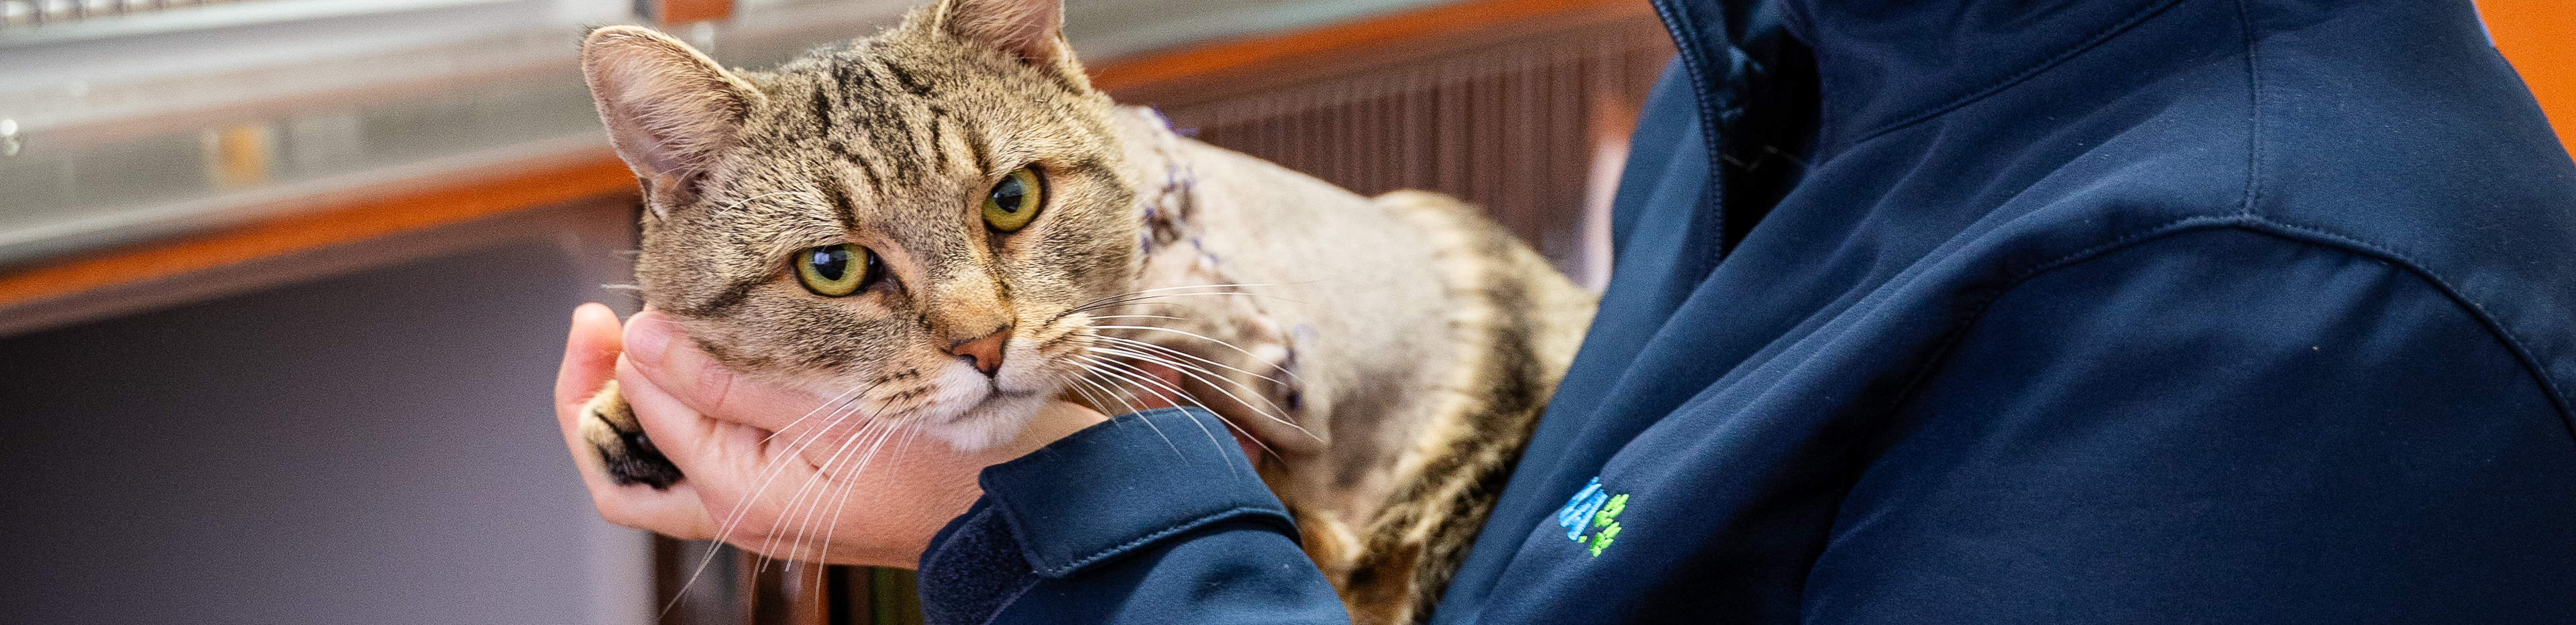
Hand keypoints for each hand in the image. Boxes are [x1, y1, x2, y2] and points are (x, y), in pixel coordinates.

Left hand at [552, 303, 1106, 566]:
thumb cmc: (948, 460)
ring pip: (664, 458)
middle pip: (622, 461)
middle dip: (596, 392)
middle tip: (596, 322)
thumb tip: (643, 339)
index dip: (615, 356)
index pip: (633, 417)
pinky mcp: (793, 487)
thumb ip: (732, 379)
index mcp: (737, 493)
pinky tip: (715, 362)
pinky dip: (695, 407)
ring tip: (653, 335)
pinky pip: (712, 453)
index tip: (617, 302)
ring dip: (645, 397)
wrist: (1024, 502)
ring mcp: (764, 502)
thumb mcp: (835, 408)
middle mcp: (738, 508)